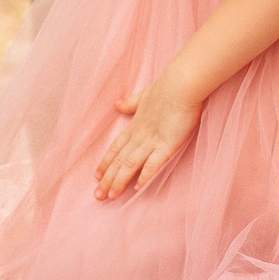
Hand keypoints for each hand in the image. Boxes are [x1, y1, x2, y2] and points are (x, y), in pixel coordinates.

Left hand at [93, 78, 201, 199]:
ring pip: (130, 165)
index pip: (116, 147)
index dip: (106, 162)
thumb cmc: (166, 87)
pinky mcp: (167, 145)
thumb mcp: (144, 95)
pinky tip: (137, 189)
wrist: (181, 83)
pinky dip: (144, 176)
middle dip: (108, 179)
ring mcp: (152, 140)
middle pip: (119, 160)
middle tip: (98, 195)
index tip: (97, 176)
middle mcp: (139, 135)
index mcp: (135, 125)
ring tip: (111, 197)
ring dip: (119, 181)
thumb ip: (131, 103)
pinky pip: (152, 164)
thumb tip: (118, 105)